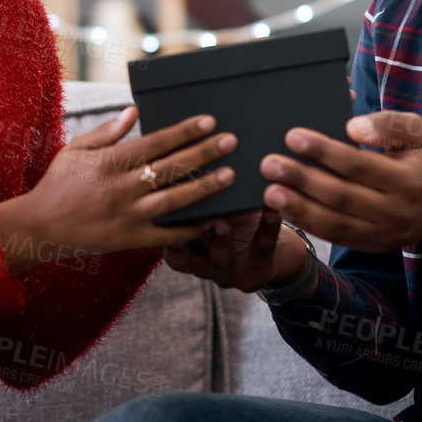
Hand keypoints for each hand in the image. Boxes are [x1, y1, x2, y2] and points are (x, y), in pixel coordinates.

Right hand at [0, 107, 235, 273]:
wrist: (38, 227)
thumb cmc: (57, 184)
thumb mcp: (75, 150)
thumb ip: (107, 132)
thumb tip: (135, 110)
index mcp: (108, 162)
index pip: (154, 142)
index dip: (184, 131)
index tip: (209, 121)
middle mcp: (120, 188)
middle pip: (170, 167)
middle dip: (204, 153)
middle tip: (232, 141)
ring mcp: (126, 216)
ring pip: (174, 200)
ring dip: (204, 187)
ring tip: (230, 175)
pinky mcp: (129, 239)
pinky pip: (165, 235)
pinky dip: (188, 229)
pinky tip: (210, 219)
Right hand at [157, 207, 310, 293]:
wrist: (273, 253)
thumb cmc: (234, 221)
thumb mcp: (209, 211)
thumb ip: (196, 192)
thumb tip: (185, 150)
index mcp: (179, 247)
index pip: (157, 237)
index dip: (152, 223)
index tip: (149, 205)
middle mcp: (197, 263)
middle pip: (179, 255)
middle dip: (177, 237)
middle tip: (174, 215)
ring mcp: (226, 270)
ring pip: (218, 258)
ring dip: (218, 239)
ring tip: (221, 221)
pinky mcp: (256, 271)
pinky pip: (261, 249)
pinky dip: (266, 229)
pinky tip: (271, 210)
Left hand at [258, 110, 421, 253]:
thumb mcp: (420, 132)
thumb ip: (389, 124)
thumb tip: (352, 126)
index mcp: (409, 181)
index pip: (359, 165)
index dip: (324, 151)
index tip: (292, 136)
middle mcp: (396, 212)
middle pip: (341, 196)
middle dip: (301, 179)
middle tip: (269, 163)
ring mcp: (384, 234)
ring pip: (335, 223)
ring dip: (298, 208)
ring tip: (269, 191)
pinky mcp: (373, 246)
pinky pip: (336, 237)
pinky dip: (308, 224)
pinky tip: (285, 210)